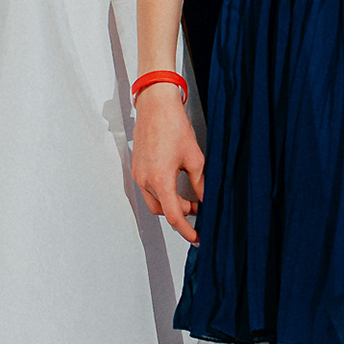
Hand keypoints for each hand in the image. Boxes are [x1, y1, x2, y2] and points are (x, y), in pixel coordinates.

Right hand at [131, 81, 204, 239]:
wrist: (156, 105)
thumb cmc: (173, 126)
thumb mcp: (195, 158)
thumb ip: (201, 183)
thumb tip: (207, 199)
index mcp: (160, 179)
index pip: (173, 215)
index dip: (186, 230)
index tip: (196, 238)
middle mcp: (145, 179)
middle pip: (162, 211)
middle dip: (180, 213)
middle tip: (198, 208)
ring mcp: (138, 173)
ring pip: (154, 201)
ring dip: (170, 203)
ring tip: (188, 196)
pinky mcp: (136, 167)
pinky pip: (148, 188)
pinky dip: (161, 192)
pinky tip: (174, 184)